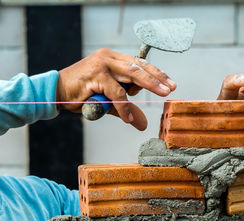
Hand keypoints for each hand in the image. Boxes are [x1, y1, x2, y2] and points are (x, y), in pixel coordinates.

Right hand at [56, 48, 176, 130]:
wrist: (56, 92)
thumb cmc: (83, 94)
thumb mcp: (109, 101)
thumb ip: (126, 109)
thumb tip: (143, 124)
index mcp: (114, 59)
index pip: (139, 64)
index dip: (156, 73)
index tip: (170, 83)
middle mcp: (109, 57)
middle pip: (139, 67)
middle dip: (158, 78)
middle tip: (172, 88)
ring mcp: (102, 64)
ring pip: (132, 75)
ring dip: (149, 85)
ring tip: (163, 94)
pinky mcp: (96, 74)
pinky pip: (116, 93)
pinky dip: (124, 106)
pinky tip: (128, 118)